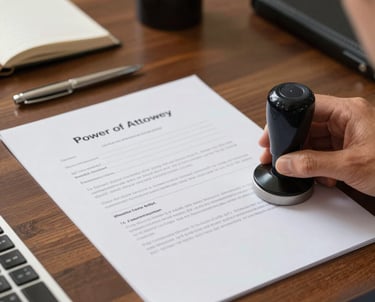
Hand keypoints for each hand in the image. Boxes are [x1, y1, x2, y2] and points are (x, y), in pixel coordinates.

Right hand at [259, 94, 374, 196]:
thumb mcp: (351, 165)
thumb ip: (313, 164)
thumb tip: (285, 162)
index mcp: (348, 111)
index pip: (306, 107)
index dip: (285, 121)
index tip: (271, 136)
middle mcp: (346, 119)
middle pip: (307, 125)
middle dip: (291, 143)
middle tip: (276, 156)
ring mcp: (348, 134)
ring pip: (314, 141)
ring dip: (304, 157)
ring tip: (298, 170)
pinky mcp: (350, 149)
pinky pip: (324, 152)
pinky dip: (317, 165)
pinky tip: (320, 177)